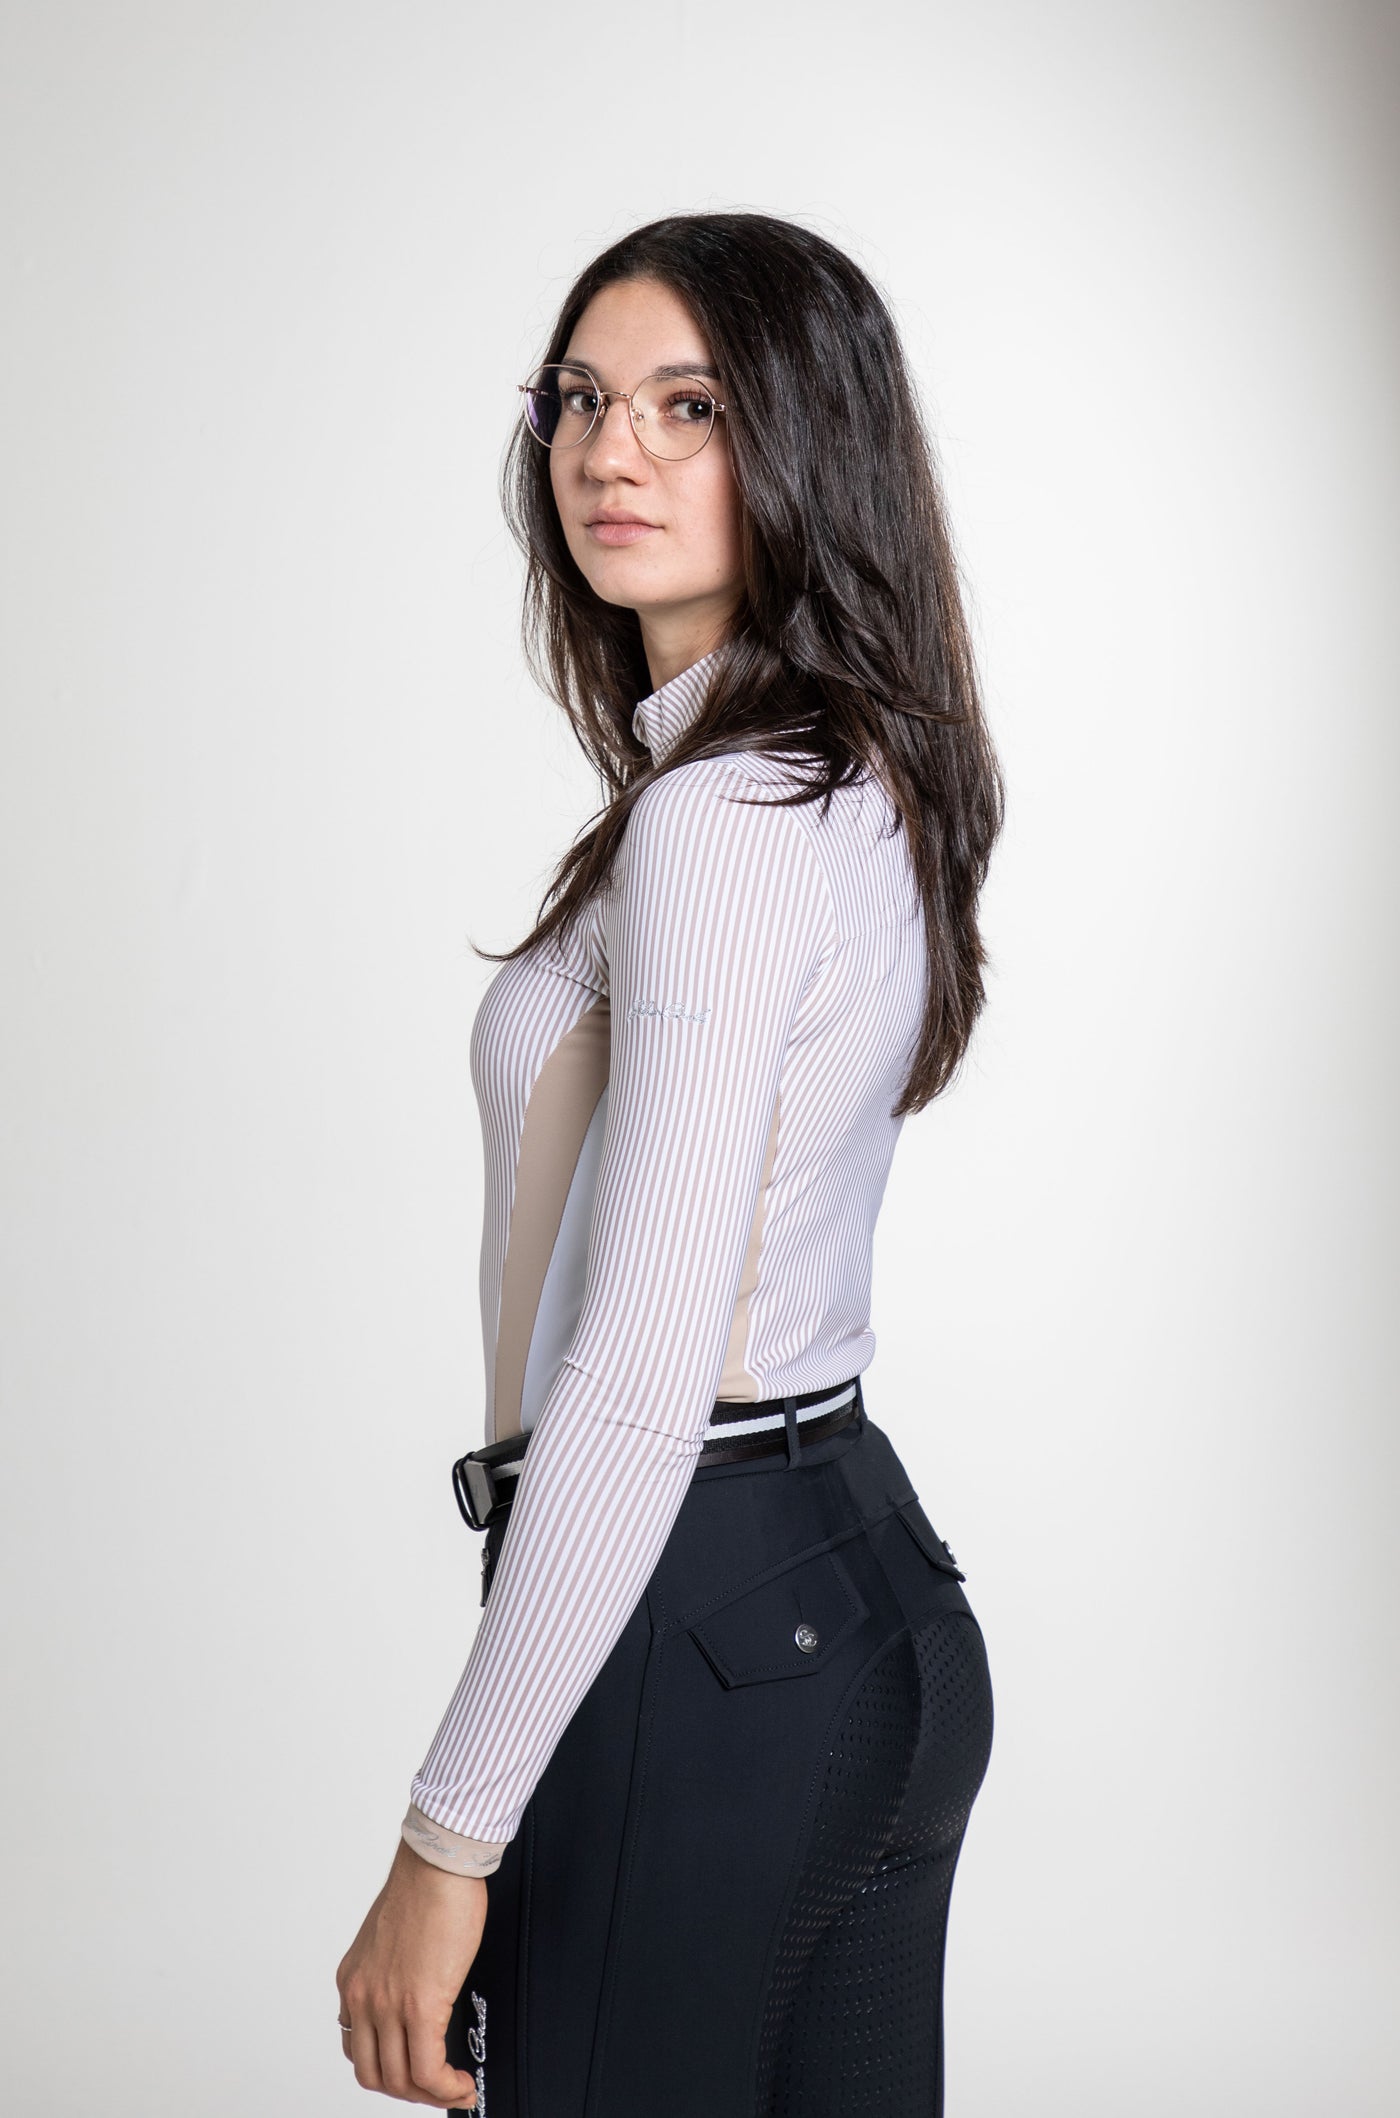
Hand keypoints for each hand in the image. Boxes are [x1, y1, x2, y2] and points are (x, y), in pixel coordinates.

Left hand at [335, 1838, 488, 2107]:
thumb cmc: (425, 1884)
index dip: (388, 2068)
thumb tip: (413, 1990)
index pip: (357, 2047)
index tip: (413, 2070)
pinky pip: (428, 2070)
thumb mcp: (389, 1936)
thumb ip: (390, 1969)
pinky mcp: (421, 2005)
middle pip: (374, 2075)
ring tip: (455, 2088)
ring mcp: (387, 2005)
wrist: (438, 1862)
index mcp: (353, 1981)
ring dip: (430, 2095)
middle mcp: (362, 1997)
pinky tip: (461, 2082)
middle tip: (436, 2087)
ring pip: (400, 2081)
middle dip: (408, 2091)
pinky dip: (445, 2089)